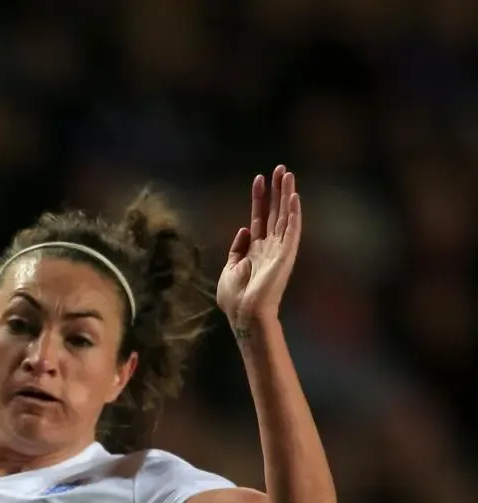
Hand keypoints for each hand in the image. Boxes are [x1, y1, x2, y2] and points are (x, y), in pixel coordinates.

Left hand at [217, 166, 300, 334]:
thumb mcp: (228, 269)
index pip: (259, 218)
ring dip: (287, 195)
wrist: (244, 313)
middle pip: (274, 212)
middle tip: (280, 168)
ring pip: (285, 216)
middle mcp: (269, 247)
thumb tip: (244, 230)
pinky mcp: (286, 255)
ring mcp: (279, 250)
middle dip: (277, 190)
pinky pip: (292, 230)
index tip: (259, 178)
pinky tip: (294, 197)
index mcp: (255, 250)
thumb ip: (236, 249)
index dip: (259, 198)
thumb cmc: (234, 298)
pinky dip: (294, 214)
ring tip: (288, 174)